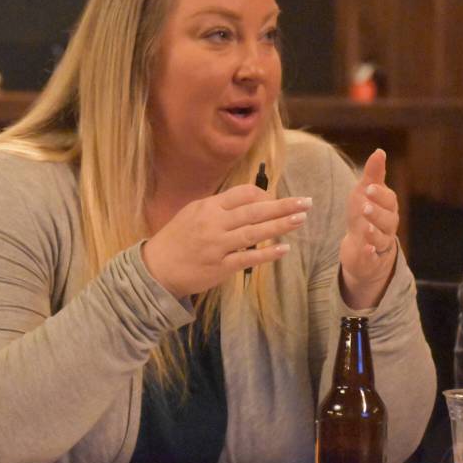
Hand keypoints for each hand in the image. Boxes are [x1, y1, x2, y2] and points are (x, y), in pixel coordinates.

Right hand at [142, 185, 312, 298]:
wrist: (156, 269)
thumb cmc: (177, 239)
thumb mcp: (193, 213)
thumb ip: (219, 207)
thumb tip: (250, 200)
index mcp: (208, 207)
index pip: (243, 194)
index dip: (264, 195)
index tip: (276, 199)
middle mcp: (214, 224)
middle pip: (254, 211)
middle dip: (283, 206)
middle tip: (306, 202)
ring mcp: (218, 246)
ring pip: (254, 233)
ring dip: (280, 226)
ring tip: (301, 219)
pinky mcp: (220, 268)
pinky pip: (248, 258)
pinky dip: (267, 253)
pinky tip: (284, 249)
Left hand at [339, 149, 398, 308]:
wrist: (360, 247)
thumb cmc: (364, 214)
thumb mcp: (365, 193)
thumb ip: (373, 175)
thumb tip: (379, 151)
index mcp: (387, 208)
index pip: (389, 200)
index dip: (380, 195)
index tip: (369, 188)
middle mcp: (387, 226)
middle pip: (387, 220)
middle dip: (377, 213)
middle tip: (365, 207)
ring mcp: (379, 244)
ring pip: (381, 239)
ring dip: (373, 233)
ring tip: (364, 227)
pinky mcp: (370, 259)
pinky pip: (372, 259)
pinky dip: (369, 255)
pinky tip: (364, 249)